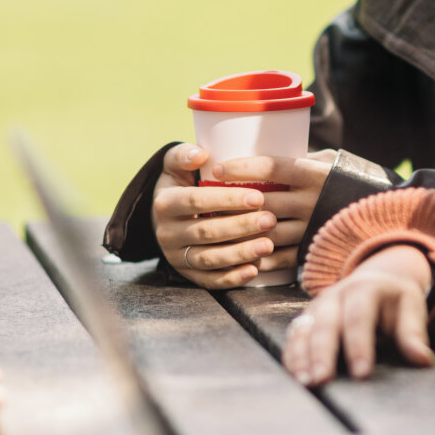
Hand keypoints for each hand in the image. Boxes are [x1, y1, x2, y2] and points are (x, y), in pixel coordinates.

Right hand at [151, 144, 331, 288]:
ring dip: (240, 254)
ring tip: (268, 245)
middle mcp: (167, 233)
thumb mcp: (175, 165)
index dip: (226, 199)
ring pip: (209, 259)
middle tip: (270, 220)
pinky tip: (254, 270)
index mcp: (165, 203)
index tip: (257, 196)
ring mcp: (177, 256)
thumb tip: (201, 154)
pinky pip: (210, 280)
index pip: (196, 201)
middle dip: (240, 227)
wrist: (167, 216)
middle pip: (206, 231)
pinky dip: (232, 277)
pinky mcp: (188, 274)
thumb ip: (184, 155)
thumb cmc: (181, 184)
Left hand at [213, 150, 332, 269]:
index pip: (271, 168)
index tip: (217, 170)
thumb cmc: (343, 181)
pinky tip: (239, 253)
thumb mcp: (325, 163)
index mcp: (314, 175)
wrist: (378, 214)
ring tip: (216, 229)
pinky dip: (257, 257)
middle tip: (207, 203)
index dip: (241, 169)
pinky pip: (279, 258)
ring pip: (266, 233)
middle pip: (263, 203)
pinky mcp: (311, 250)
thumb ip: (297, 161)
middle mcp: (313, 201)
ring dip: (239, 233)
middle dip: (232, 204)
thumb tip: (258, 154)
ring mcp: (312, 228)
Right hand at [282, 245, 434, 384]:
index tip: (361, 374)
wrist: (376, 281)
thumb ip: (413, 334)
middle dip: (322, 353)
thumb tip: (423, 360)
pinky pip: (294, 337)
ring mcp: (317, 307)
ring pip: (304, 330)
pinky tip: (295, 376)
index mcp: (365, 289)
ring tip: (305, 382)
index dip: (359, 345)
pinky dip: (292, 356)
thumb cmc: (395, 301)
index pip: (359, 317)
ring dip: (302, 357)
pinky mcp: (306, 320)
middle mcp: (335, 296)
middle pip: (326, 323)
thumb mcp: (410, 308)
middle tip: (322, 380)